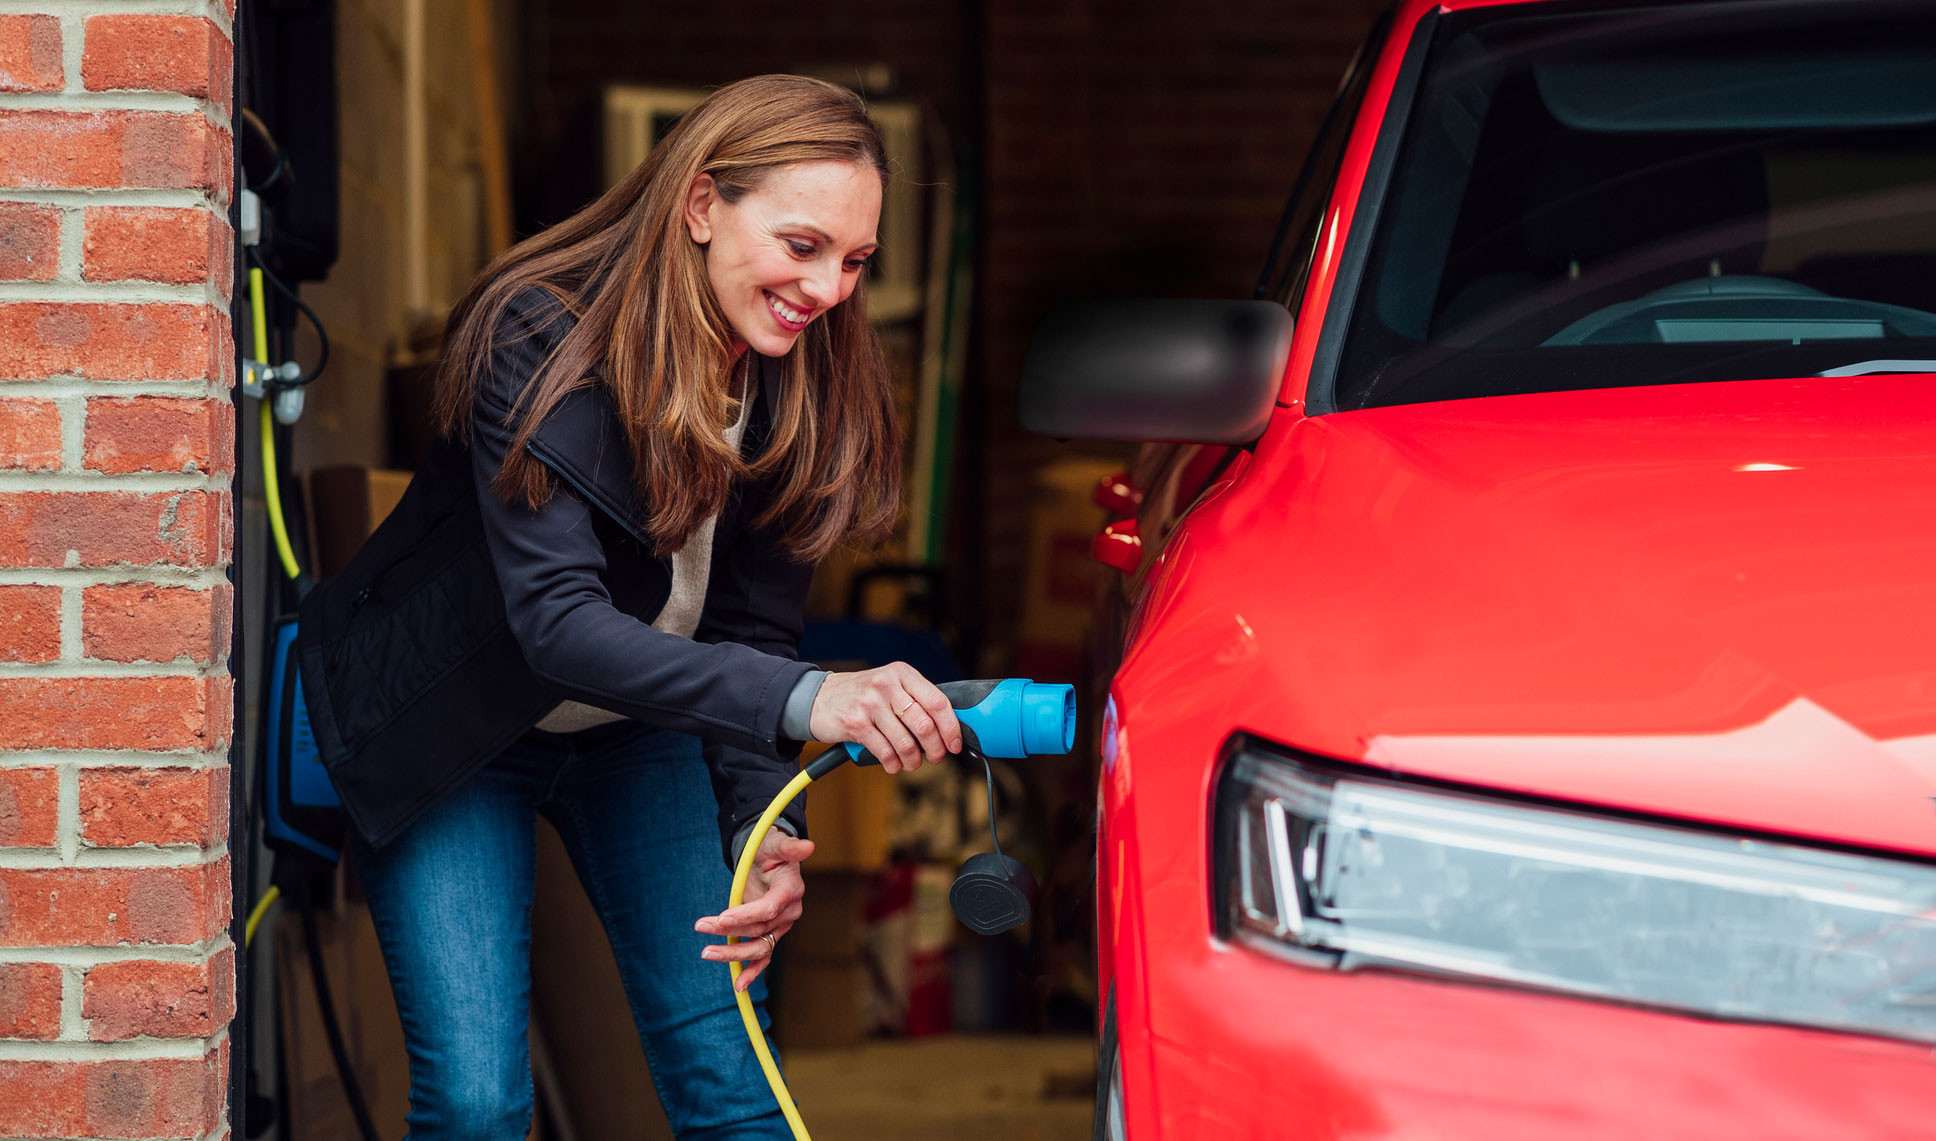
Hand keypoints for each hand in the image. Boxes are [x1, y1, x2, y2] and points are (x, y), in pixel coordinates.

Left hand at [694, 830, 813, 991]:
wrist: (770, 860)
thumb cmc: (771, 850)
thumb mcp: (776, 844)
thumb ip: (789, 847)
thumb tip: (808, 846)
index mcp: (790, 890)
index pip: (769, 908)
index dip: (746, 915)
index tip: (721, 918)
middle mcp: (789, 912)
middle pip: (760, 929)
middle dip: (730, 931)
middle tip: (702, 926)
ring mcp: (780, 926)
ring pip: (759, 947)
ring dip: (733, 953)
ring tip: (706, 952)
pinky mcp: (771, 934)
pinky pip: (763, 957)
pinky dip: (751, 971)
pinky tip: (739, 985)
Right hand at [808, 661, 962, 773]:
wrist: (818, 698)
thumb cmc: (862, 695)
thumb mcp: (890, 686)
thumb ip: (915, 699)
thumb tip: (948, 728)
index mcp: (902, 673)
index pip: (937, 702)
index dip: (951, 728)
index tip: (955, 744)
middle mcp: (886, 684)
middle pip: (924, 725)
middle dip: (935, 749)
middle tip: (935, 757)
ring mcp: (869, 703)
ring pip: (906, 742)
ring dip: (913, 761)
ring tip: (912, 763)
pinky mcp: (855, 722)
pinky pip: (885, 752)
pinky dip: (893, 764)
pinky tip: (893, 764)